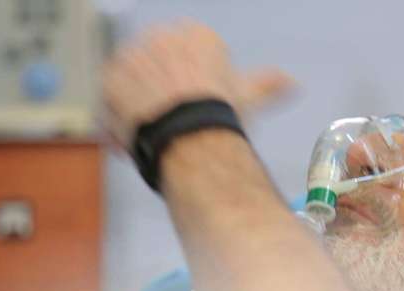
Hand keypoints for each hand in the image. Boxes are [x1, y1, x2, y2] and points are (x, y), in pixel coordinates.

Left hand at [102, 21, 293, 149]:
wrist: (190, 137)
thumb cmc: (223, 118)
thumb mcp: (250, 97)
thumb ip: (268, 84)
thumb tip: (294, 83)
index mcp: (197, 35)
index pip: (187, 59)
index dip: (190, 90)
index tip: (193, 110)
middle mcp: (163, 35)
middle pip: (159, 69)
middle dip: (162, 96)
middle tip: (173, 127)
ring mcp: (134, 54)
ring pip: (134, 84)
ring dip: (140, 109)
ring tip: (156, 137)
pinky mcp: (110, 77)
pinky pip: (110, 99)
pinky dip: (118, 121)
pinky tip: (136, 141)